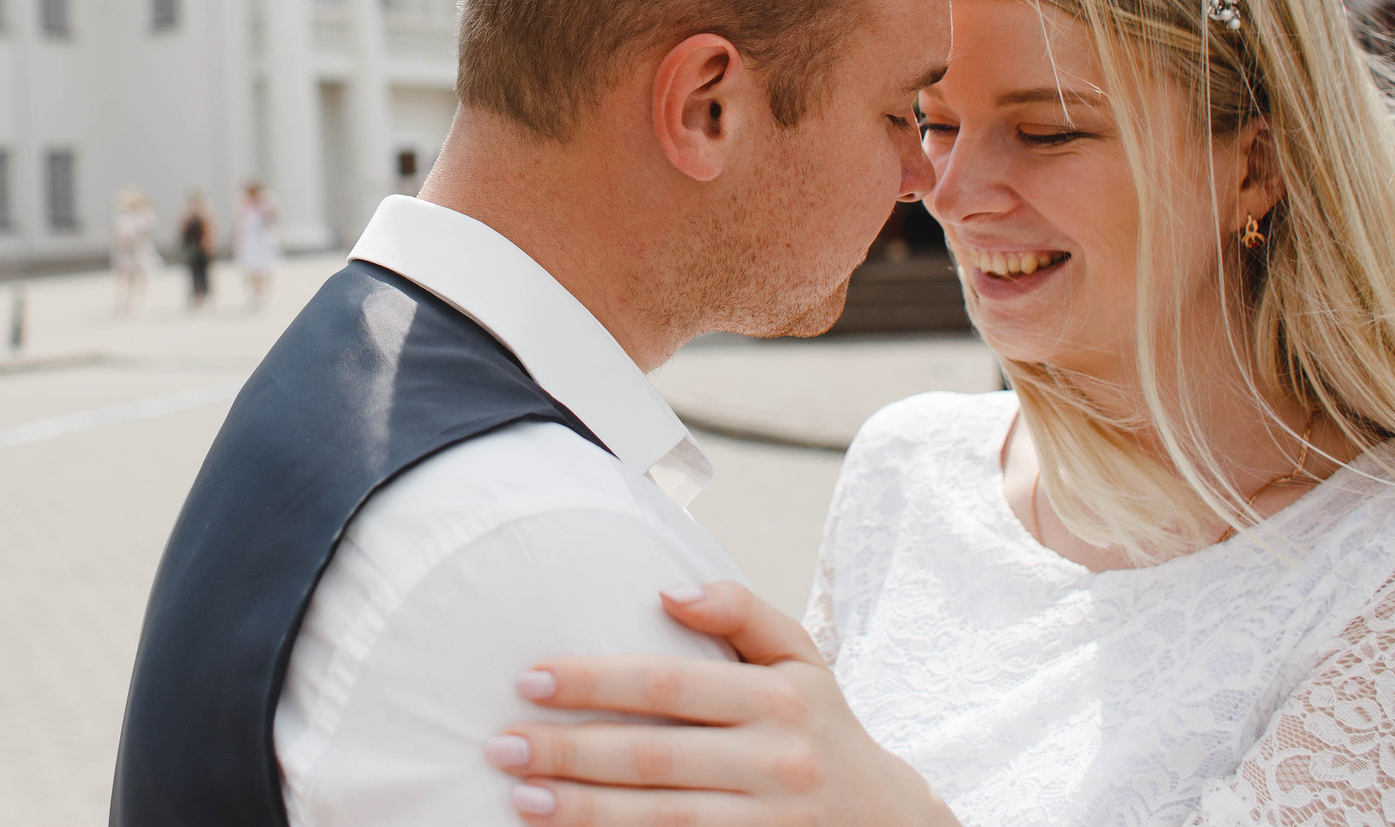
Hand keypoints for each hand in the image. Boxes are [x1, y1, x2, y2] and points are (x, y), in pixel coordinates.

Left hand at [485, 580, 957, 824]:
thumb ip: (741, 612)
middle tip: (502, 746)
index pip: (669, 685)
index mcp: (779, 699)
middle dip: (569, 751)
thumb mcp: (802, 660)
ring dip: (584, 811)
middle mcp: (777, 762)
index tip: (529, 679)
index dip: (595, 682)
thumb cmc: (823, 727)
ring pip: (661, 820)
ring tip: (521, 800)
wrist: (892, 824)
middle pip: (654, 757)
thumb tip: (668, 591)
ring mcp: (769, 824)